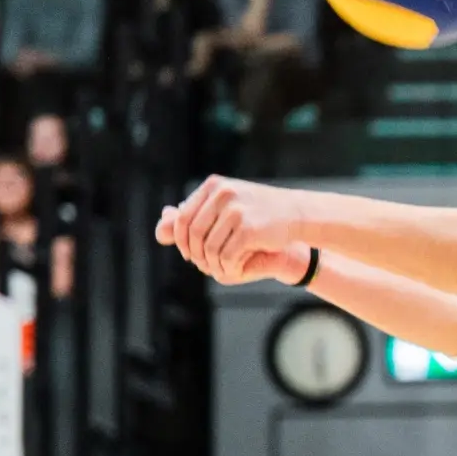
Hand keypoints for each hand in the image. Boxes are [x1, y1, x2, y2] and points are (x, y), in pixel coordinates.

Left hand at [156, 175, 310, 283]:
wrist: (296, 214)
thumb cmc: (257, 211)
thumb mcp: (223, 208)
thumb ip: (192, 216)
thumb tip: (160, 229)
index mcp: (214, 185)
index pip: (183, 217)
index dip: (181, 239)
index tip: (189, 253)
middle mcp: (223, 194)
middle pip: (193, 233)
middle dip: (194, 253)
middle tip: (201, 264)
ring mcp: (237, 210)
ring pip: (208, 247)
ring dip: (211, 263)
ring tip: (218, 268)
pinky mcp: (249, 229)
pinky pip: (226, 255)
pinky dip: (227, 267)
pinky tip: (233, 270)